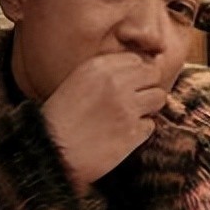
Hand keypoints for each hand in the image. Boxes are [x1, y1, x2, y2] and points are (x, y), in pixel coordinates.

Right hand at [41, 52, 165, 187]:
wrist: (51, 151)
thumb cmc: (60, 118)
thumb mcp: (76, 82)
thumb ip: (104, 72)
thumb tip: (136, 70)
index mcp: (99, 67)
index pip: (137, 59)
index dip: (137, 73)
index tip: (129, 84)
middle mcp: (116, 83)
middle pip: (153, 74)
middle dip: (147, 86)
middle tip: (135, 100)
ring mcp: (127, 107)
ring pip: (158, 97)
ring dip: (148, 107)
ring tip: (130, 117)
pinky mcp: (133, 132)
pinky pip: (151, 124)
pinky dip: (141, 130)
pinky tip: (123, 134)